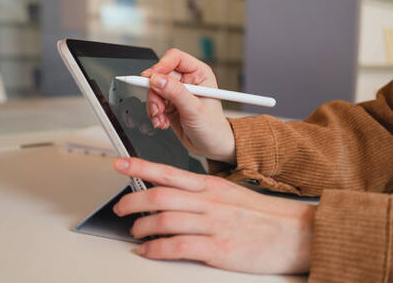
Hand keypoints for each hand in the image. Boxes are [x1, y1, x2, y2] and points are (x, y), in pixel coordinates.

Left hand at [113, 157, 315, 273]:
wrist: (296, 233)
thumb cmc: (263, 215)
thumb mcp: (229, 195)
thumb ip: (200, 195)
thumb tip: (171, 197)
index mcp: (210, 186)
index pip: (168, 172)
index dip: (140, 167)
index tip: (120, 164)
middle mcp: (209, 201)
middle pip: (159, 196)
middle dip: (132, 201)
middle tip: (120, 208)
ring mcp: (213, 224)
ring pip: (164, 220)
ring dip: (142, 227)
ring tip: (134, 232)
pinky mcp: (218, 249)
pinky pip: (178, 247)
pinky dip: (156, 249)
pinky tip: (148, 251)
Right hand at [142, 49, 234, 162]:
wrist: (212, 147)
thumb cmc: (213, 128)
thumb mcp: (195, 110)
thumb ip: (176, 93)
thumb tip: (157, 80)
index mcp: (198, 73)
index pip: (175, 58)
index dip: (161, 66)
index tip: (151, 79)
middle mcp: (187, 80)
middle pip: (160, 75)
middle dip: (155, 93)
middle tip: (158, 108)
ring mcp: (176, 92)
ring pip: (153, 90)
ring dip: (153, 106)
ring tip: (161, 119)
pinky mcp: (169, 104)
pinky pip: (153, 103)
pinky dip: (154, 114)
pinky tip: (162, 123)